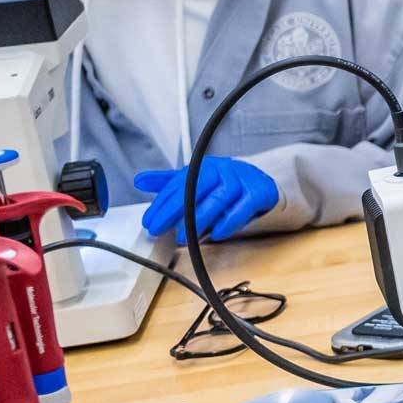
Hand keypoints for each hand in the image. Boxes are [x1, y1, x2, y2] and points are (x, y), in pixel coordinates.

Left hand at [136, 157, 279, 241]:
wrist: (263, 185)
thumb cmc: (225, 186)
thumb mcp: (195, 183)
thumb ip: (168, 183)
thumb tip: (139, 180)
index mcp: (205, 165)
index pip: (179, 182)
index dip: (161, 203)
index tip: (149, 221)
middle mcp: (224, 169)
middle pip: (196, 187)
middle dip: (175, 210)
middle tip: (158, 229)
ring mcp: (242, 179)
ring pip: (219, 198)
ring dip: (199, 219)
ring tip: (183, 237)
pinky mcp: (259, 192)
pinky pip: (242, 208)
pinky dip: (228, 222)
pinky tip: (215, 234)